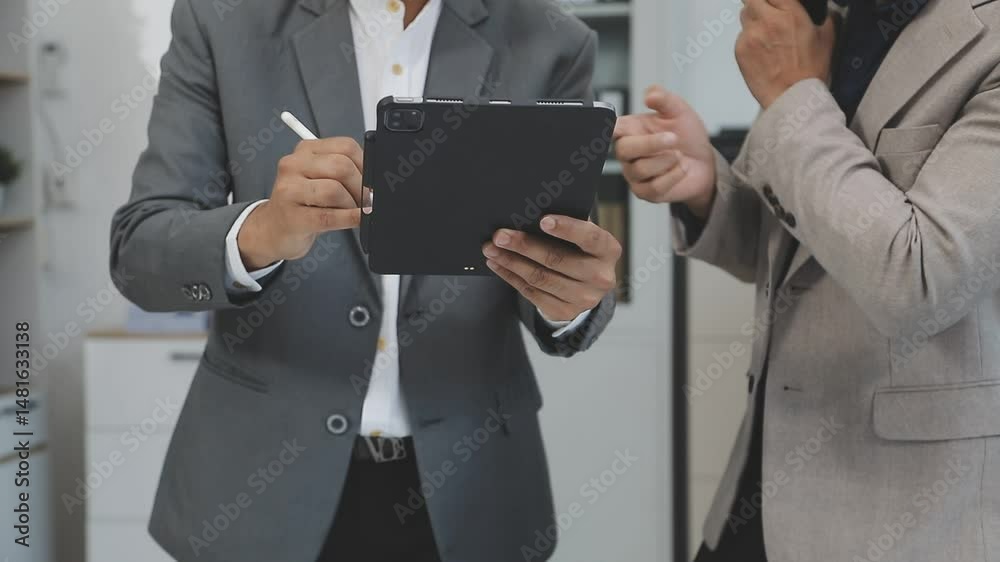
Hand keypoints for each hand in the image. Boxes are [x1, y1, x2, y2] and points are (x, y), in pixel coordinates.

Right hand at [238, 138, 363, 268]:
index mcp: (306, 150)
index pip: (345, 146)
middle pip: (341, 167)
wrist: (273, 229)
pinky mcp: (291, 216)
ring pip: (334, 190)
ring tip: (353, 212)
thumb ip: (345, 173)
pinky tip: (358, 220)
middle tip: (367, 201)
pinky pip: (328, 216)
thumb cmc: (303, 203)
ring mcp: (289, 190)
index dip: (366, 165)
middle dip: (362, 187)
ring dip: (352, 205)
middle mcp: (294, 164)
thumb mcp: (321, 179)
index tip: (373, 181)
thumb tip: (375, 183)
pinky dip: (349, 218)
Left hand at [482, 216, 620, 321]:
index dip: (567, 228)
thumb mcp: (581, 236)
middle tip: (500, 235)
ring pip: (540, 278)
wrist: (587, 286)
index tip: (542, 220)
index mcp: (608, 250)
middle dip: (524, 246)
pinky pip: (532, 293)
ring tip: (491, 249)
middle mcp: (601, 277)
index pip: (590, 237)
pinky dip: (511, 276)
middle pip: (557, 259)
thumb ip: (566, 225)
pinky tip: (497, 264)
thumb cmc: (579, 249)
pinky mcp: (565, 311)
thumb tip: (528, 214)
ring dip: (511, 262)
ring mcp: (584, 298)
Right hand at [614, 86, 716, 217]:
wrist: (703, 162)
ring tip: (679, 155)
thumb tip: (650, 94)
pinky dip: (673, 175)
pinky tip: (680, 168)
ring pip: (641, 169)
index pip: (611, 129)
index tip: (618, 128)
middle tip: (674, 138)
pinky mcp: (644, 192)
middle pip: (624, 150)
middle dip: (651, 144)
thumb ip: (664, 99)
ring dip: (667, 160)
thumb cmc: (687, 136)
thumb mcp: (679, 111)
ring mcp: (634, 174)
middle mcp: (628, 153)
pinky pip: (654, 186)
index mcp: (630, 130)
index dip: (612, 129)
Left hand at [736, 0, 835, 108]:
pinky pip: (740, 37)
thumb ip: (826, 17)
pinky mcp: (740, 50)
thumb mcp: (827, 38)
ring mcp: (750, 35)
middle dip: (758, 4)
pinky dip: (748, 41)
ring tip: (766, 36)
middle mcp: (767, 20)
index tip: (774, 4)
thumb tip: (827, 10)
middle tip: (766, 14)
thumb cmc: (809, 72)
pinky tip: (761, 53)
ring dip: (753, 21)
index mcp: (789, 12)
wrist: (792, 97)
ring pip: (744, 16)